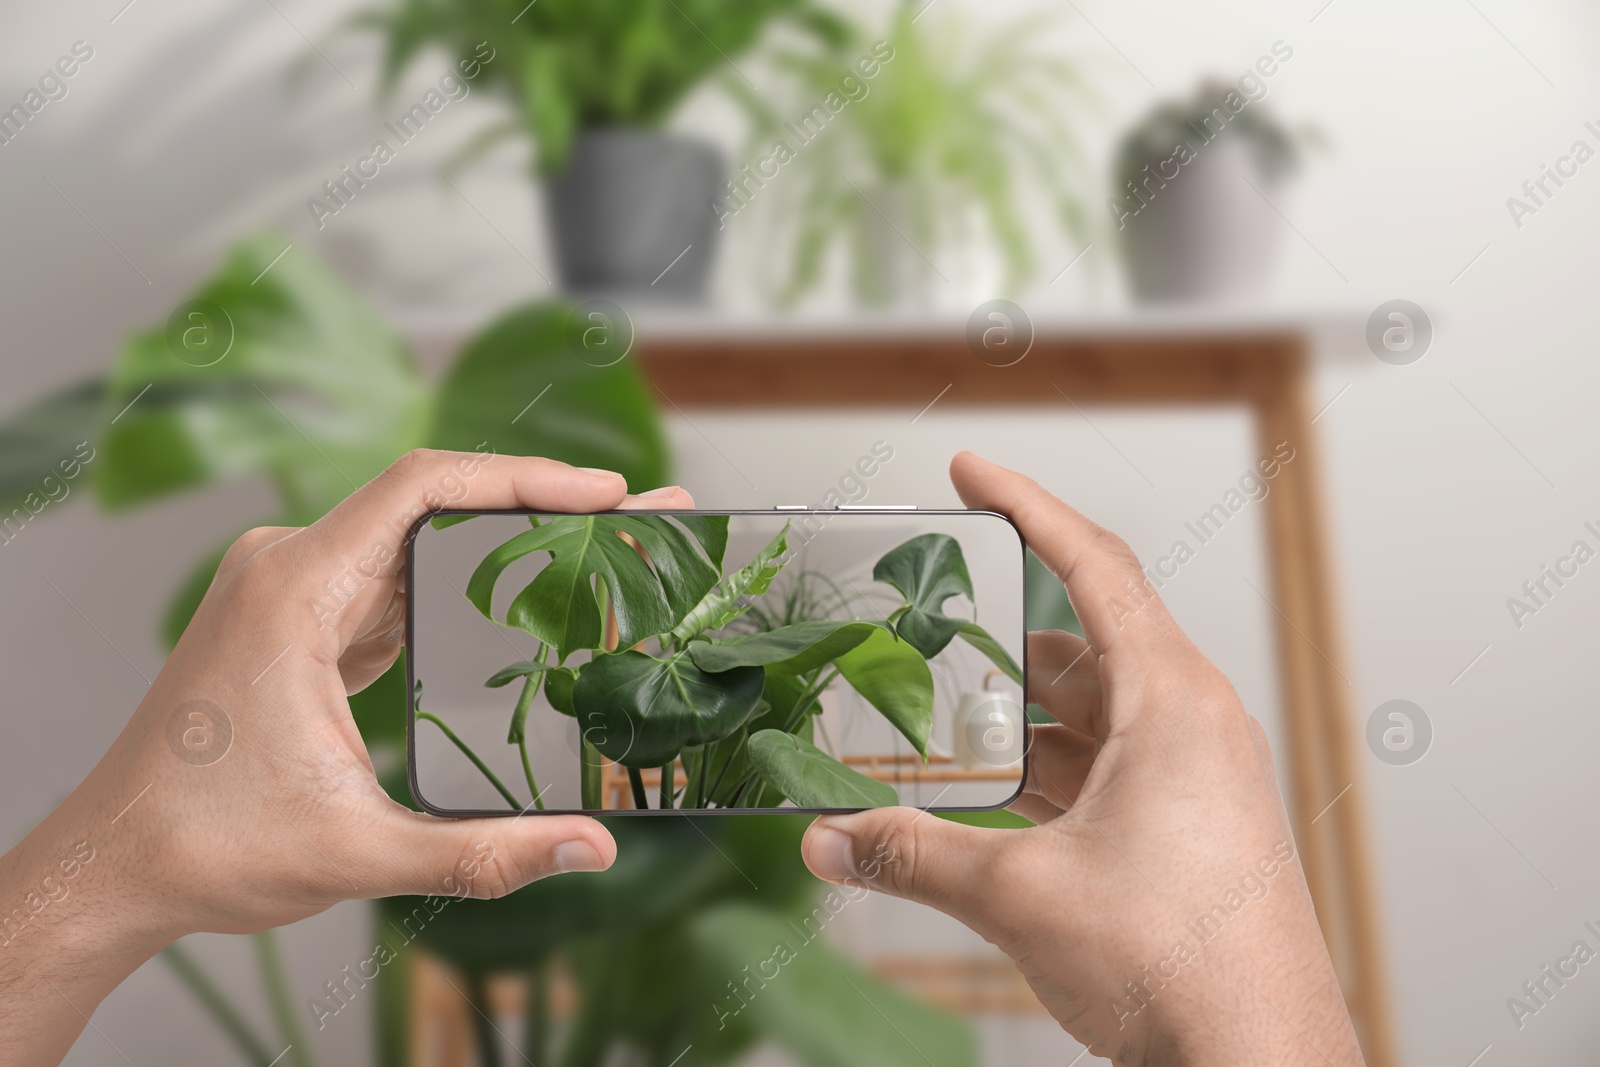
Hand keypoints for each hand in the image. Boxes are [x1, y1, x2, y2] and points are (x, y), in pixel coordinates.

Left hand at [0, 450, 692, 1064]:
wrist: (113, 867)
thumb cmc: (205, 845)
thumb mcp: (358, 850)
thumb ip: (481, 851)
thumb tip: (590, 847)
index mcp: (295, 591)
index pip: (423, 488)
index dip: (522, 477)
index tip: (603, 492)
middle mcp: (286, 570)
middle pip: (431, 507)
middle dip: (538, 510)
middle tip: (632, 520)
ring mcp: (285, 593)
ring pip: (410, 543)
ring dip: (499, 549)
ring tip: (593, 555)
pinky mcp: (292, 623)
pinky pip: (386, 581)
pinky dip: (454, 588)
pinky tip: (515, 606)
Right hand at [800, 453, 1363, 1065]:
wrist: (1255, 1060)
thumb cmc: (1178, 962)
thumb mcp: (1020, 892)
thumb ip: (911, 854)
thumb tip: (827, 839)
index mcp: (1170, 701)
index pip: (1091, 565)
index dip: (1024, 505)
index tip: (969, 470)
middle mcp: (1191, 725)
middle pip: (1084, 640)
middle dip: (999, 631)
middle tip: (927, 622)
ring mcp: (1195, 779)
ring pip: (1092, 714)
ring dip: (1019, 715)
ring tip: (940, 719)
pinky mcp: (1188, 828)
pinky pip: (1106, 769)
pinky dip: (1044, 770)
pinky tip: (988, 798)